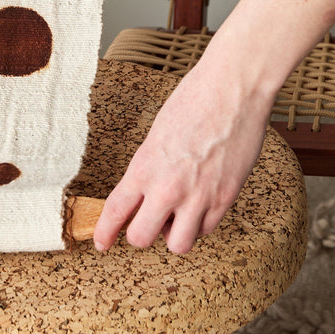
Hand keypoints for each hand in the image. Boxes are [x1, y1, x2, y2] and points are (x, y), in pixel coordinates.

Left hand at [93, 55, 271, 255]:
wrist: (232, 89)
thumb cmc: (195, 100)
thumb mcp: (158, 133)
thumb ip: (150, 166)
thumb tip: (147, 192)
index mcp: (145, 166)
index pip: (116, 210)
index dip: (105, 232)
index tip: (102, 243)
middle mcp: (168, 187)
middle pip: (141, 238)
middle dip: (141, 233)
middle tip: (148, 221)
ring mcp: (198, 196)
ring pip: (178, 245)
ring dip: (174, 234)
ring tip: (178, 215)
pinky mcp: (225, 198)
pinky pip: (206, 230)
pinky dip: (201, 223)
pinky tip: (201, 205)